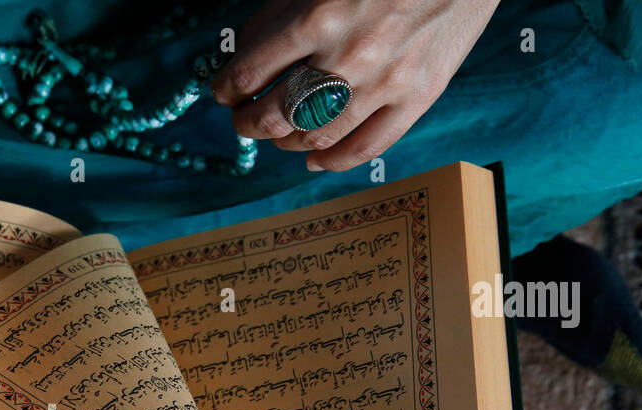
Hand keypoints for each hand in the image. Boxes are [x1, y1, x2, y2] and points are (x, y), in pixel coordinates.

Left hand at [212, 0, 498, 171]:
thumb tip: (246, 53)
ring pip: (315, 138)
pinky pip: (366, 148)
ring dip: (284, 142)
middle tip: (243, 119)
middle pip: (275, 115)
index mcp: (318, 17)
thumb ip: (279, 14)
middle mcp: (349, 56)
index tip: (222, 92)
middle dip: (248, 123)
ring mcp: (386, 82)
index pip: (249, 74)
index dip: (225, 90)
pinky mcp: (419, 96)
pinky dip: (332, 162)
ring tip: (278, 134)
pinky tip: (313, 160)